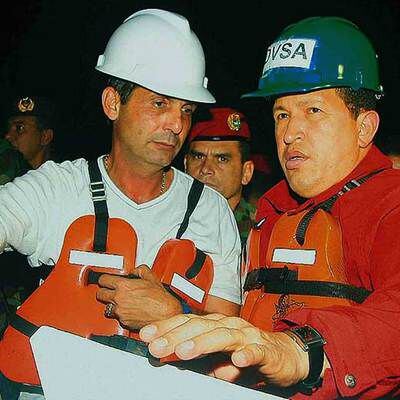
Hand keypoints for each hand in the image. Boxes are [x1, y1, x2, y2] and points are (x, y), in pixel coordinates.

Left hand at [96, 265, 181, 328]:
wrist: (165, 315)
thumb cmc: (160, 299)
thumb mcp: (151, 277)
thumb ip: (140, 270)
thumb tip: (134, 271)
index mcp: (124, 286)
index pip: (103, 280)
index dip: (104, 279)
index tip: (106, 280)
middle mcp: (119, 299)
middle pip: (100, 294)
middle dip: (104, 291)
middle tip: (109, 290)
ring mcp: (120, 312)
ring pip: (107, 307)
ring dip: (111, 304)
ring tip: (119, 301)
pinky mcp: (124, 322)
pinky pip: (117, 316)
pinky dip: (121, 313)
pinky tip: (129, 309)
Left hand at [139, 313, 308, 386]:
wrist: (284, 354)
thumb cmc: (247, 351)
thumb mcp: (217, 356)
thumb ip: (198, 357)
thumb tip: (173, 359)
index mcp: (216, 324)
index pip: (187, 322)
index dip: (166, 327)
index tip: (146, 336)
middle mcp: (229, 325)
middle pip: (200, 326)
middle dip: (176, 336)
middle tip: (155, 346)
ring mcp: (247, 335)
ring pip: (223, 336)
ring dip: (203, 343)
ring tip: (184, 352)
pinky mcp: (265, 349)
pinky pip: (255, 351)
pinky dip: (246, 354)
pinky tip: (237, 361)